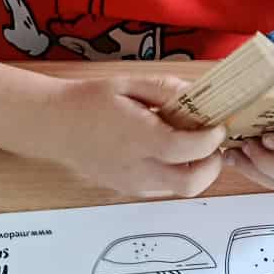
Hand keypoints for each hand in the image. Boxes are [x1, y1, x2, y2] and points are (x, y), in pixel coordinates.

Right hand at [34, 74, 228, 199]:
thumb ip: (166, 90)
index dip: (212, 140)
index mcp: (137, 138)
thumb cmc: (88, 101)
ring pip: (180, 189)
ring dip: (196, 171)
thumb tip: (197, 96)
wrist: (54, 125)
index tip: (218, 126)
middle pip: (191, 183)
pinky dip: (176, 174)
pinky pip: (163, 188)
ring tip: (192, 146)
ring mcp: (132, 183)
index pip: (188, 150)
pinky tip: (169, 152)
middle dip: (212, 166)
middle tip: (213, 144)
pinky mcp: (128, 189)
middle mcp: (136, 167)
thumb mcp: (129, 84)